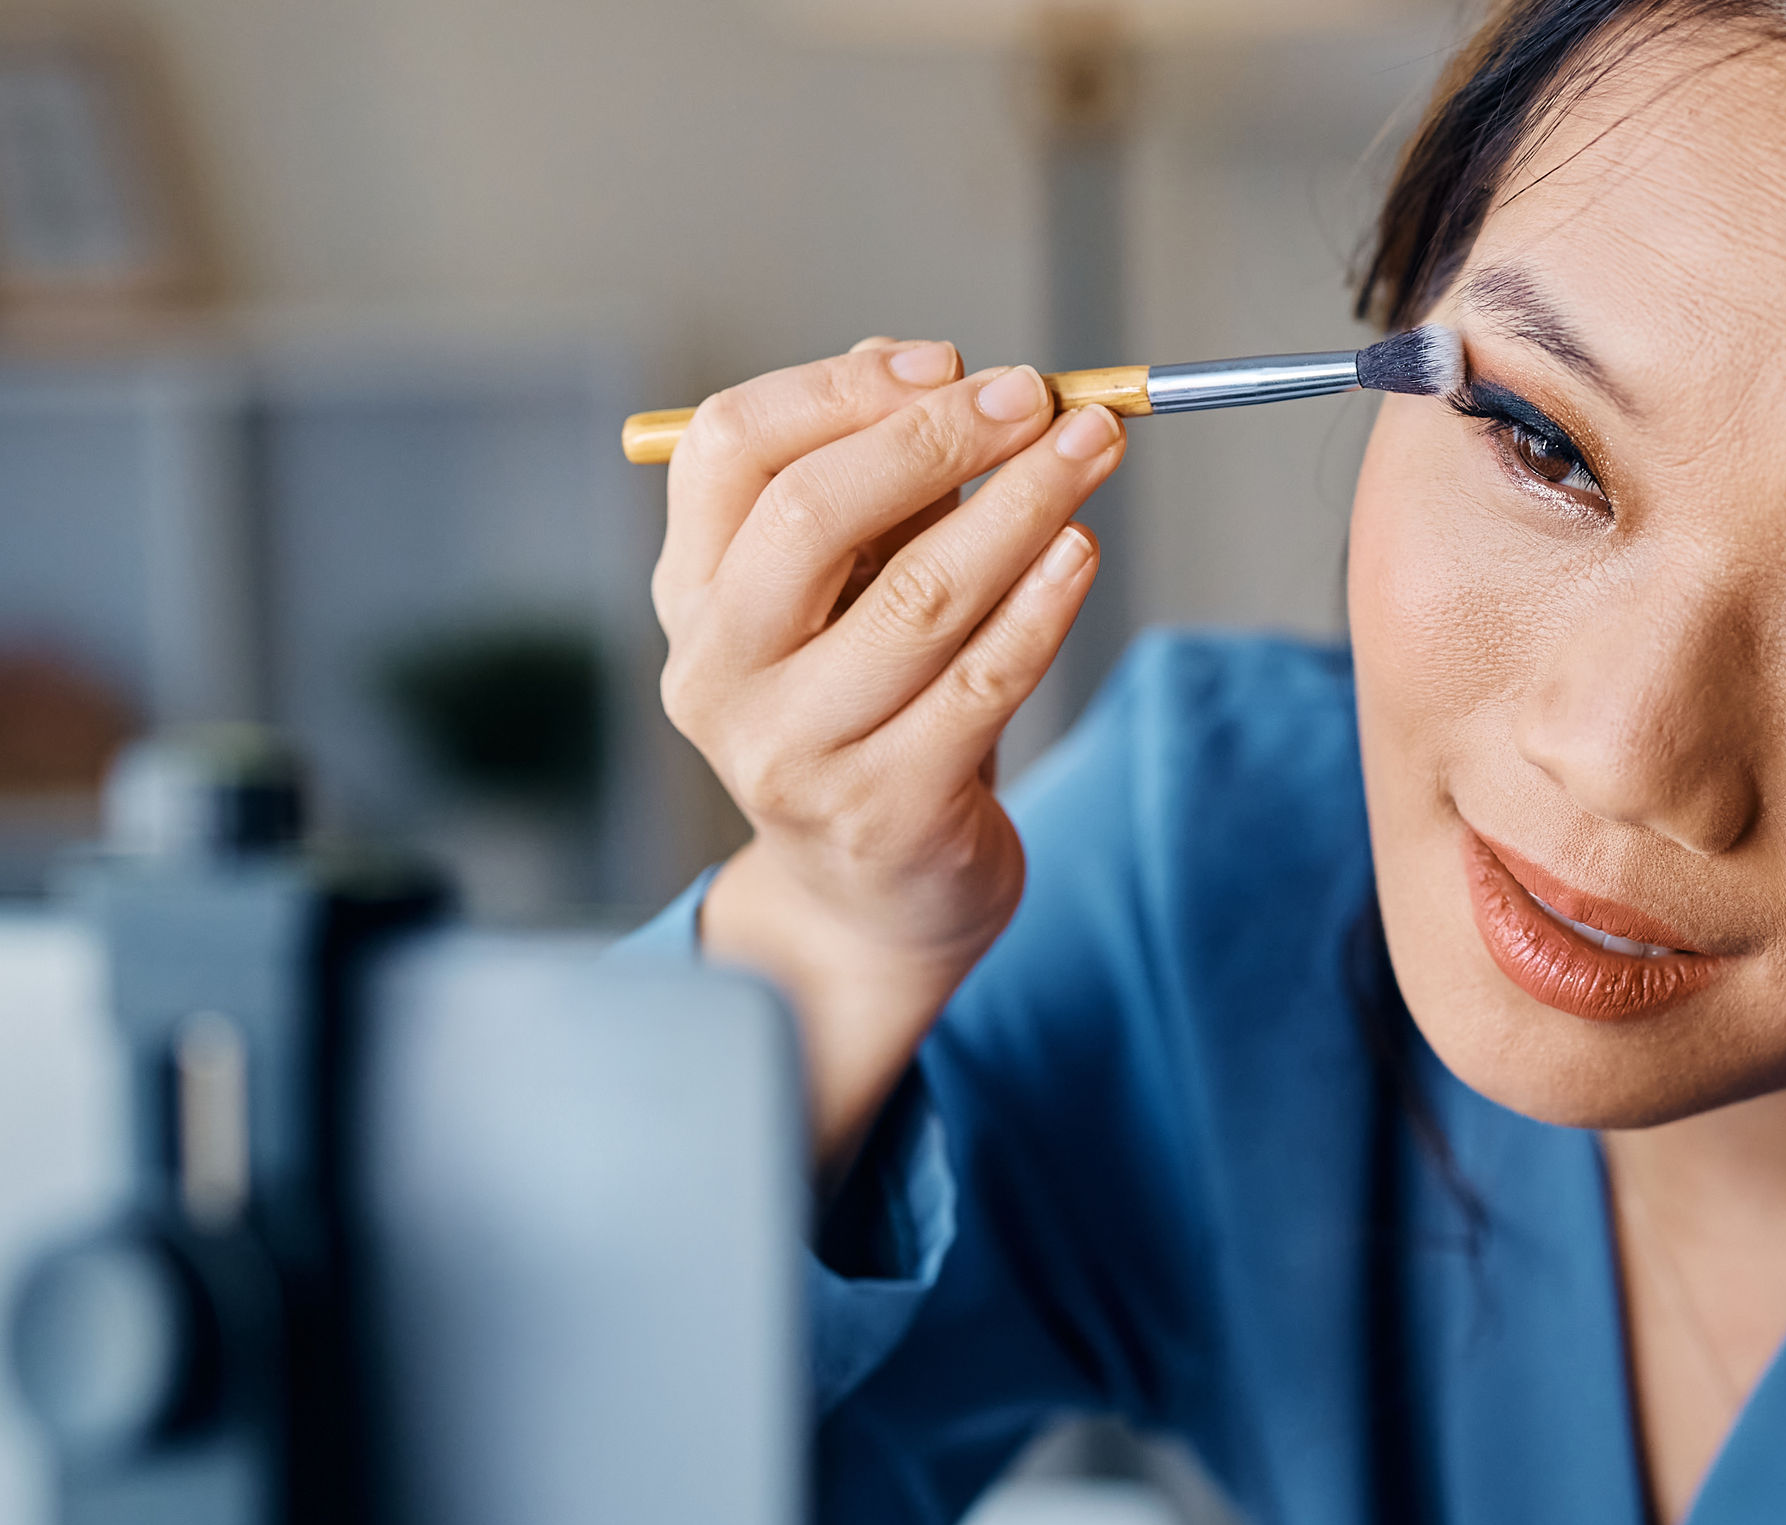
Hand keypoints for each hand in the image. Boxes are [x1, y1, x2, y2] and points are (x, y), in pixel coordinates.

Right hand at [652, 337, 1123, 1170]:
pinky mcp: (885, 810)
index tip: (950, 362)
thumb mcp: (845, 594)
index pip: (730, 447)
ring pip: (917, 596)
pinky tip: (1081, 552)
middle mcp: (720, 672)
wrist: (873, 900)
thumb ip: (873, 486)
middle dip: (940, 437)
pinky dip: (1042, 606)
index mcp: (692, 593)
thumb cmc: (867, 713)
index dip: (842, 388)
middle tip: (1041, 398)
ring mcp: (794, 751)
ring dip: (1021, 507)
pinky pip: (981, 683)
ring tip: (1093, 451)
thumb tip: (925, 364)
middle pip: (812, 513)